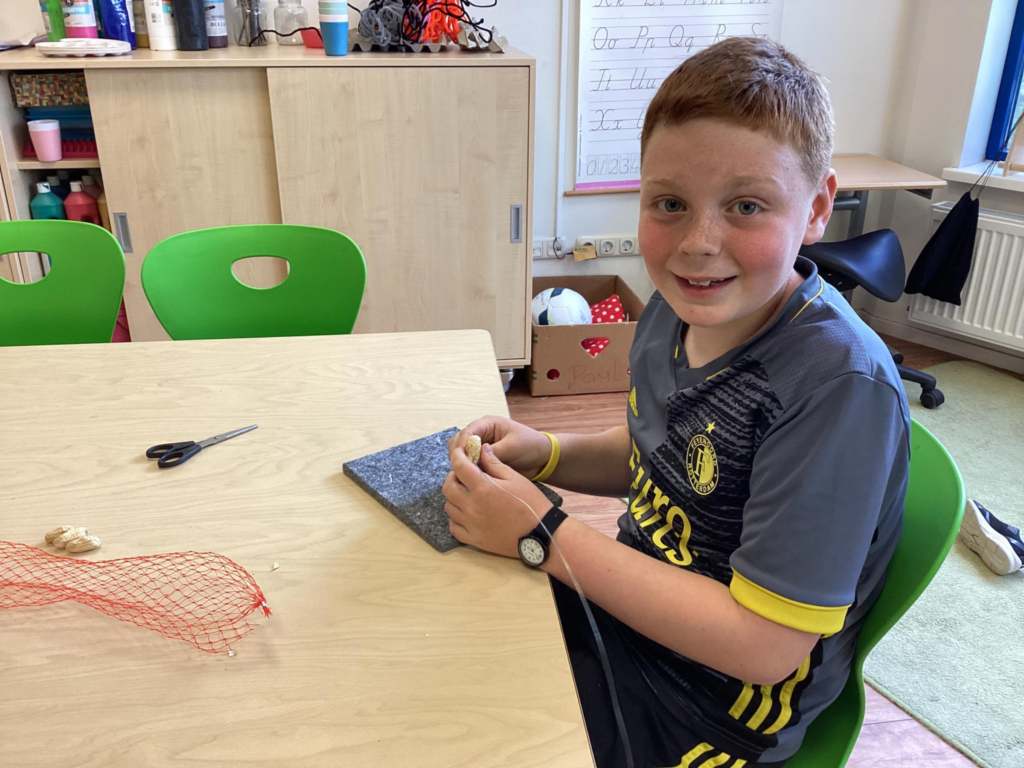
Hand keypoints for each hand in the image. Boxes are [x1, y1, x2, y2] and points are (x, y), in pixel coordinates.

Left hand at [443, 441, 552, 557]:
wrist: (541, 533)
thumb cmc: (531, 503)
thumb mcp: (515, 478)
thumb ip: (495, 463)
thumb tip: (481, 449)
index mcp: (483, 488)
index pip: (459, 466)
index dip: (456, 456)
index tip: (459, 452)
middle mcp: (472, 506)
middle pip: (448, 488)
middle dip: (453, 478)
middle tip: (464, 476)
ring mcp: (471, 525)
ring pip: (449, 507)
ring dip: (454, 498)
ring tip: (467, 495)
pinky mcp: (474, 540)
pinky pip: (454, 527)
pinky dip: (456, 519)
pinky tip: (466, 514)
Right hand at [448, 417, 551, 480]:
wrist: (542, 458)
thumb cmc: (531, 445)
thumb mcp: (512, 447)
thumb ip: (492, 452)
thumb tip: (473, 460)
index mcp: (487, 424)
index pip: (467, 432)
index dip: (462, 445)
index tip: (462, 460)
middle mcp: (481, 434)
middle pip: (458, 442)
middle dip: (458, 455)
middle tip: (463, 469)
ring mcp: (480, 447)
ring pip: (461, 454)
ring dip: (462, 463)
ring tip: (466, 475)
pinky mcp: (483, 460)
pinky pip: (469, 464)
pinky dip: (467, 470)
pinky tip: (471, 478)